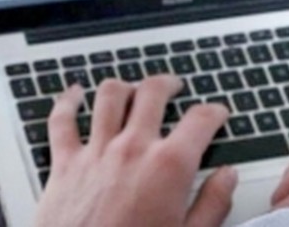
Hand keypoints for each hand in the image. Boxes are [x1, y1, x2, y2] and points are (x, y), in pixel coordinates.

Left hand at [34, 76, 236, 226]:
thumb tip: (227, 177)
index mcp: (168, 167)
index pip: (200, 120)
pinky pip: (62, 120)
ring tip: (133, 88)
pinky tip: (74, 94)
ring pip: (110, 96)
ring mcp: (95, 152)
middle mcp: (132, 149)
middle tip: (175, 86)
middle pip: (153, 93)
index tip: (217, 114)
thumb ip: (212, 204)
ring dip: (125, 86)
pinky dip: (68, 101)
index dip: (214, 111)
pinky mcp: (64, 164)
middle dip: (168, 84)